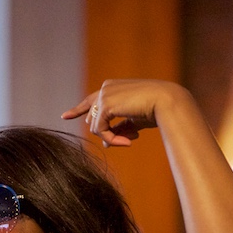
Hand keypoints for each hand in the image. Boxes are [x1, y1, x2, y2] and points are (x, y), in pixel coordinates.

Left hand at [61, 79, 181, 147]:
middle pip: (93, 119)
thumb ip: (118, 129)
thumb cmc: (156, 109)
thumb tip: (105, 144)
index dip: (78, 110)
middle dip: (108, 133)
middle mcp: (105, 88)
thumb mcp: (134, 120)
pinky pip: (100, 131)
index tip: (65, 116)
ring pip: (96, 127)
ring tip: (131, 140)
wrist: (167, 101)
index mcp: (112, 88)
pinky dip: (112, 140)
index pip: (91, 101)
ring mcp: (104, 95)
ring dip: (112, 138)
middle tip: (128, 140)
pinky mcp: (105, 105)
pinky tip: (128, 142)